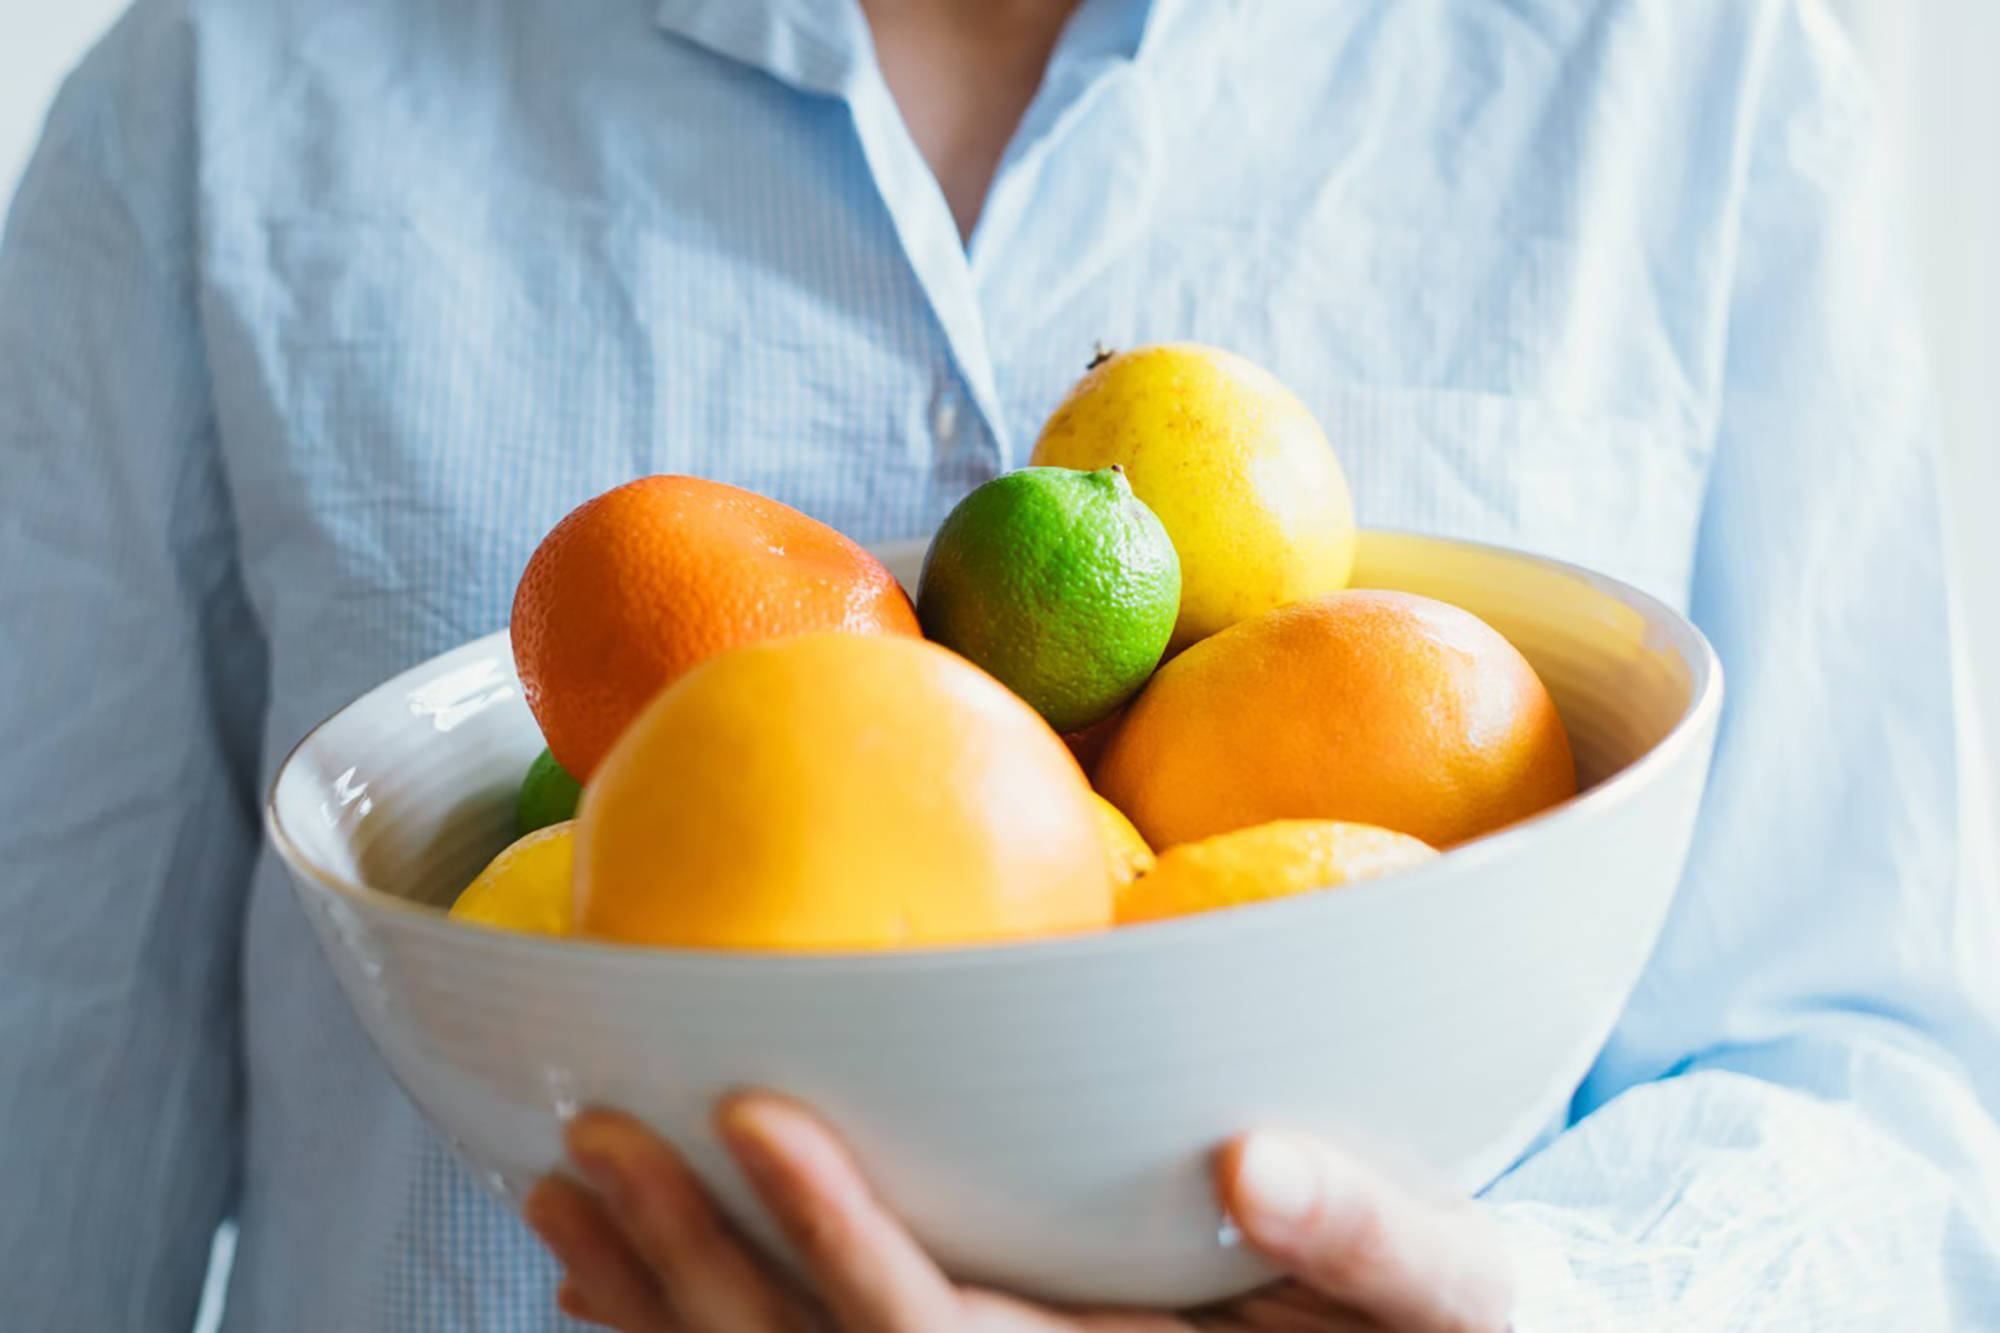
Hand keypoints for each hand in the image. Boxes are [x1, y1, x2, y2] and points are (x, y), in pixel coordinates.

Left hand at [524, 1094, 1511, 1331]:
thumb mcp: (1453, 1291)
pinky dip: (692, 1332)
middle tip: (589, 1146)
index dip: (839, 1237)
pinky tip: (608, 1278)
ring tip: (560, 1199)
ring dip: (660, 1304)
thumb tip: (1258, 1159)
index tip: (751, 1113)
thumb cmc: (1442, 1327)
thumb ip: (1371, 1242)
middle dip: (696, 1270)